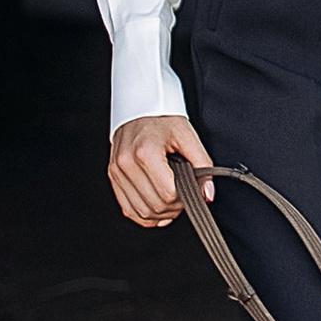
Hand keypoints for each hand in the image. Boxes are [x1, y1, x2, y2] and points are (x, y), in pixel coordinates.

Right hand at [109, 111, 214, 226]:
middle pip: (155, 206)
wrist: (139, 105)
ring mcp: (117, 171)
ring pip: (141, 212)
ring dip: (160, 215)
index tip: (191, 189)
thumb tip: (207, 194)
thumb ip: (202, 165)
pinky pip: (127, 209)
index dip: (184, 198)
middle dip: (174, 208)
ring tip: (171, 202)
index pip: (168, 194)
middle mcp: (126, 163)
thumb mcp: (188, 136)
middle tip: (183, 195)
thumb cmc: (163, 118)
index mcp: (145, 152)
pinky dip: (144, 215)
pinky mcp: (113, 176)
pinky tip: (156, 208)